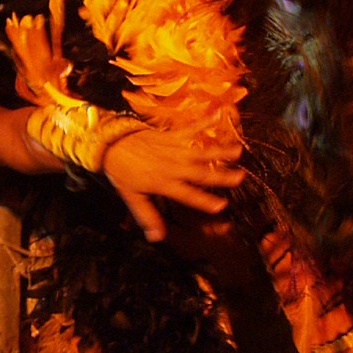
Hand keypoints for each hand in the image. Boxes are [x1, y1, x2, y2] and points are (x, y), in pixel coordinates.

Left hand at [102, 128, 243, 242]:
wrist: (112, 144)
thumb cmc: (124, 173)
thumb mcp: (132, 198)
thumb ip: (148, 216)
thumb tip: (157, 238)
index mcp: (164, 183)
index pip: (188, 194)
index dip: (204, 201)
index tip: (222, 206)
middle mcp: (173, 166)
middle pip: (200, 173)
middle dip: (221, 176)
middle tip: (240, 177)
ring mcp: (174, 148)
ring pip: (200, 151)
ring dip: (219, 150)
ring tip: (238, 150)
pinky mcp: (173, 135)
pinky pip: (192, 128)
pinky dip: (205, 122)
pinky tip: (220, 114)